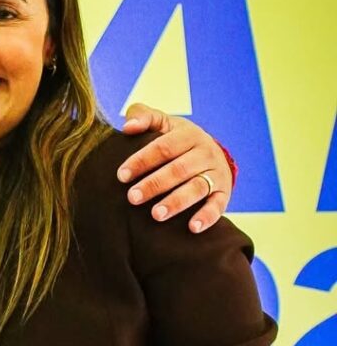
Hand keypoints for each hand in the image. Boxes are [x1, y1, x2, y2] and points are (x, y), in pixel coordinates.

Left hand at [117, 103, 232, 232]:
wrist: (211, 151)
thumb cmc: (176, 138)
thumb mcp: (163, 122)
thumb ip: (143, 117)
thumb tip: (127, 126)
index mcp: (188, 134)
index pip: (163, 147)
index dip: (141, 161)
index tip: (121, 176)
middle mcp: (205, 153)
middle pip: (178, 170)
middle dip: (154, 184)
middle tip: (132, 197)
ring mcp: (217, 174)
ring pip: (196, 188)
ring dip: (176, 202)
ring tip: (156, 215)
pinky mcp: (224, 193)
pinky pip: (218, 206)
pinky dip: (207, 217)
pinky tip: (192, 228)